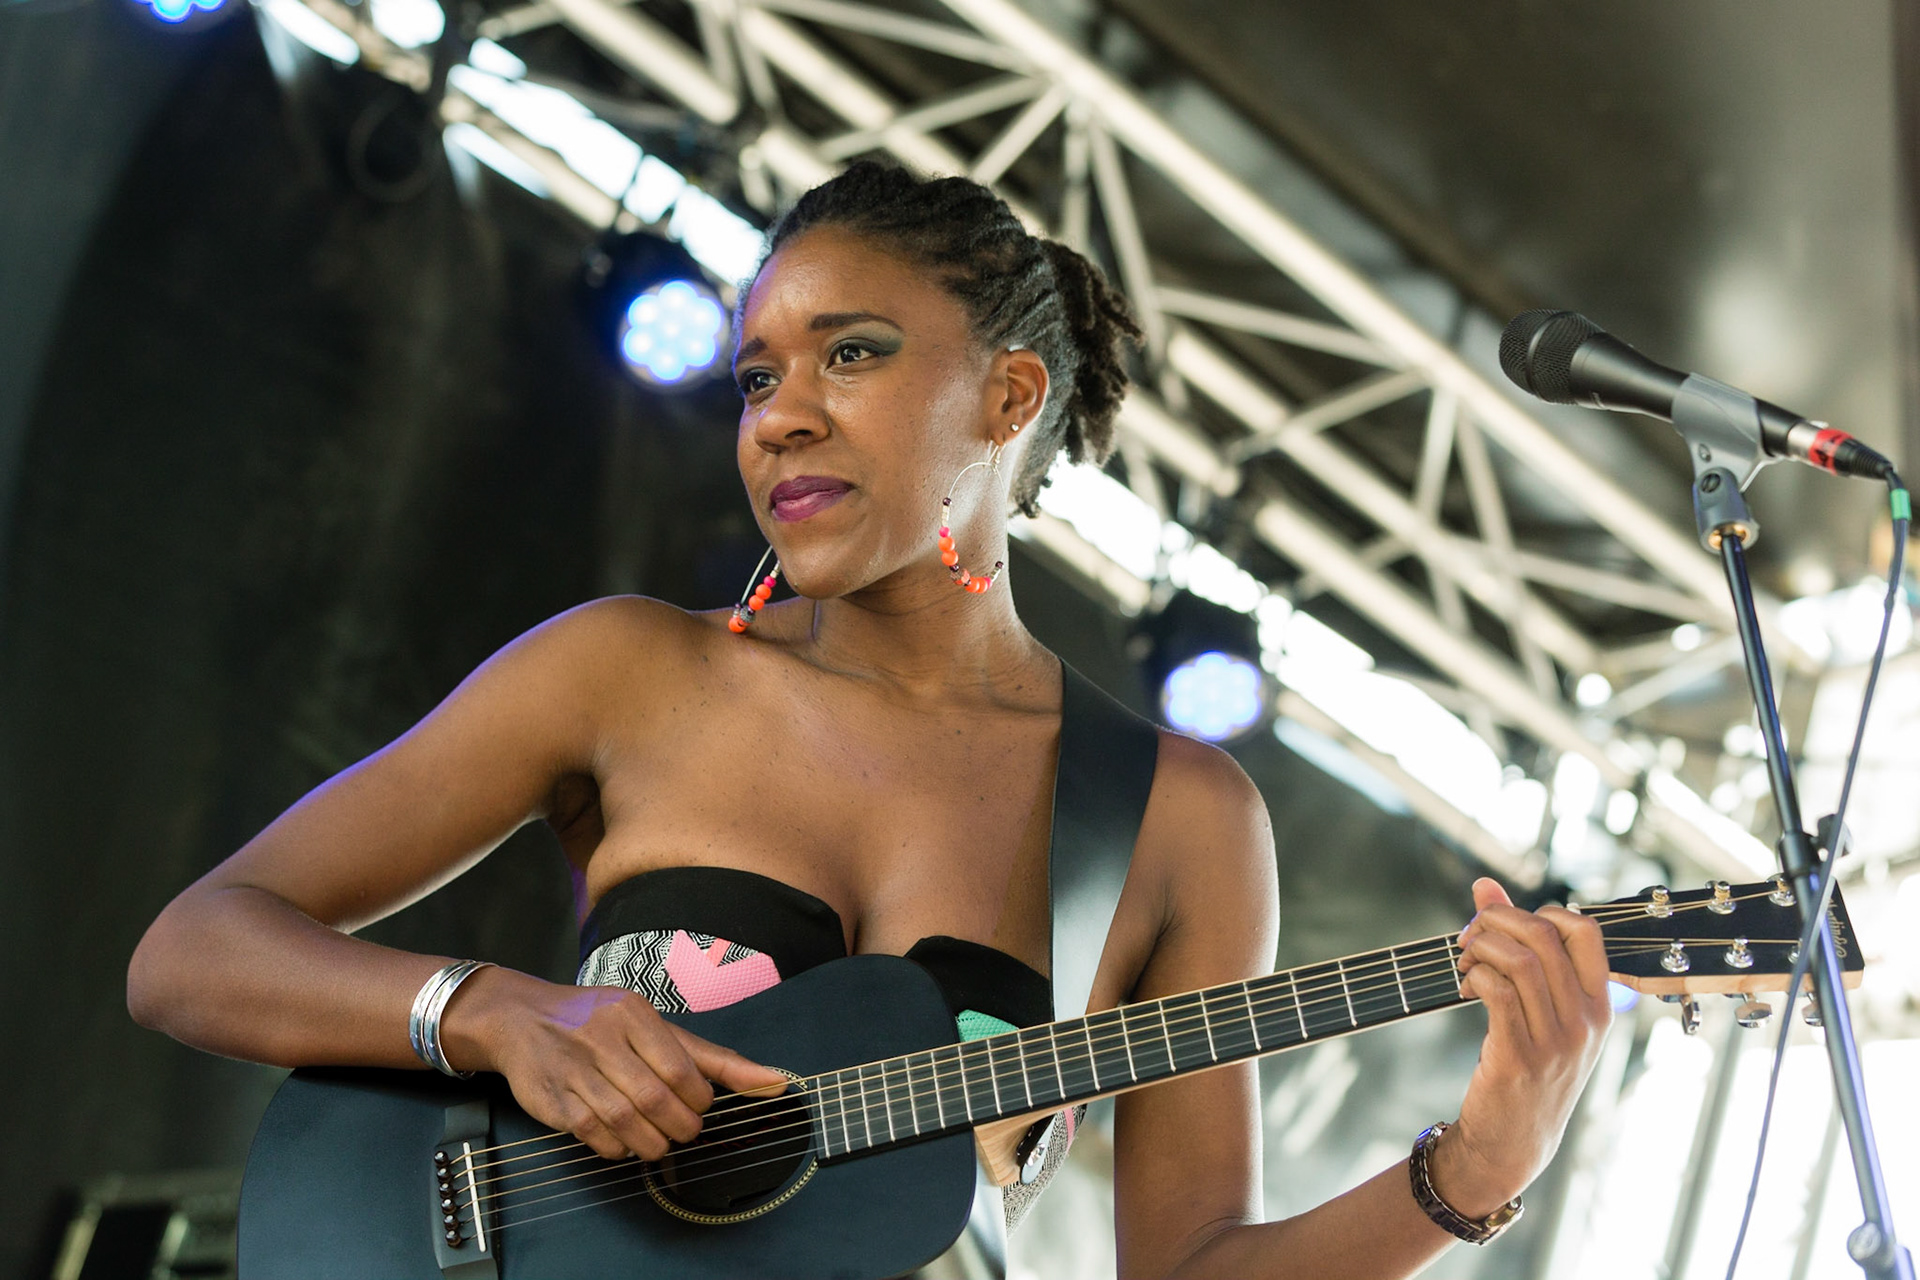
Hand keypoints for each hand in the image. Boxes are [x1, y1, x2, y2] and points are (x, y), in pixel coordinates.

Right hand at [442, 968, 789, 1160]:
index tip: (701, 1106)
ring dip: (651, 1143)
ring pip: (624, 1119)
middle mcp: (601, 1036)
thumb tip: (775, 1082)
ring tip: (660, 1143)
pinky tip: (625, 1144)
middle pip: (654, 1097)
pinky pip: (592, 1133)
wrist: (522, 1018)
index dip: (699, 1098)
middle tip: (685, 1131)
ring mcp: (573, 1068)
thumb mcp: (654, 1026)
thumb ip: (712, 1057)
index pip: (681, 1066)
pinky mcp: (552, 1097)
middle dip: (680, 1125)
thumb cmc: (598, 1021)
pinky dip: (617, 1148)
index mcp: (634, 1014)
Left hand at [1438, 878, 1611, 1214]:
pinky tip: (1465, 988)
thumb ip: (1517, 947)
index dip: (1538, 911)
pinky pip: (1496, 991)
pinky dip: (1473, 977)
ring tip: (1464, 963)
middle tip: (1469, 937)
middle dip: (1495, 921)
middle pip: (1543, 934)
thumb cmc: (1527, 1066)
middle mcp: (1585, 1020)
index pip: (1585, 930)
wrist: (1514, 1140)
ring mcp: (1556, 1040)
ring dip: (1479, 948)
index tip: (1506, 926)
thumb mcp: (1539, 1011)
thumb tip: (1483, 885)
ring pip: (1518, 959)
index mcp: (1599, 1005)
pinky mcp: (1520, 1056)